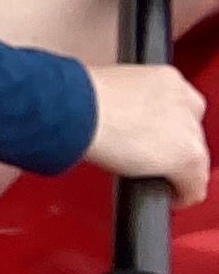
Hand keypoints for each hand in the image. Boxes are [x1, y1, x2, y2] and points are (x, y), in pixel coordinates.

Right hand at [85, 62, 210, 202]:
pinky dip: (183, 193)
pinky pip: (195, 186)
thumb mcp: (112, 89)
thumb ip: (131, 102)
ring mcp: (188, 129)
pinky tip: (170, 195)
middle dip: (174, 146)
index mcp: (165, 78)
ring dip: (179, 169)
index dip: (168, 124)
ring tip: (156, 177)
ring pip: (196, 158)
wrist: (78, 109)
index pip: (182, 106)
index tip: (155, 134)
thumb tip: (127, 118)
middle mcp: (183, 100)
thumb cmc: (80, 98)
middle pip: (191, 132)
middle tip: (151, 157)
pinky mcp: (188, 157)